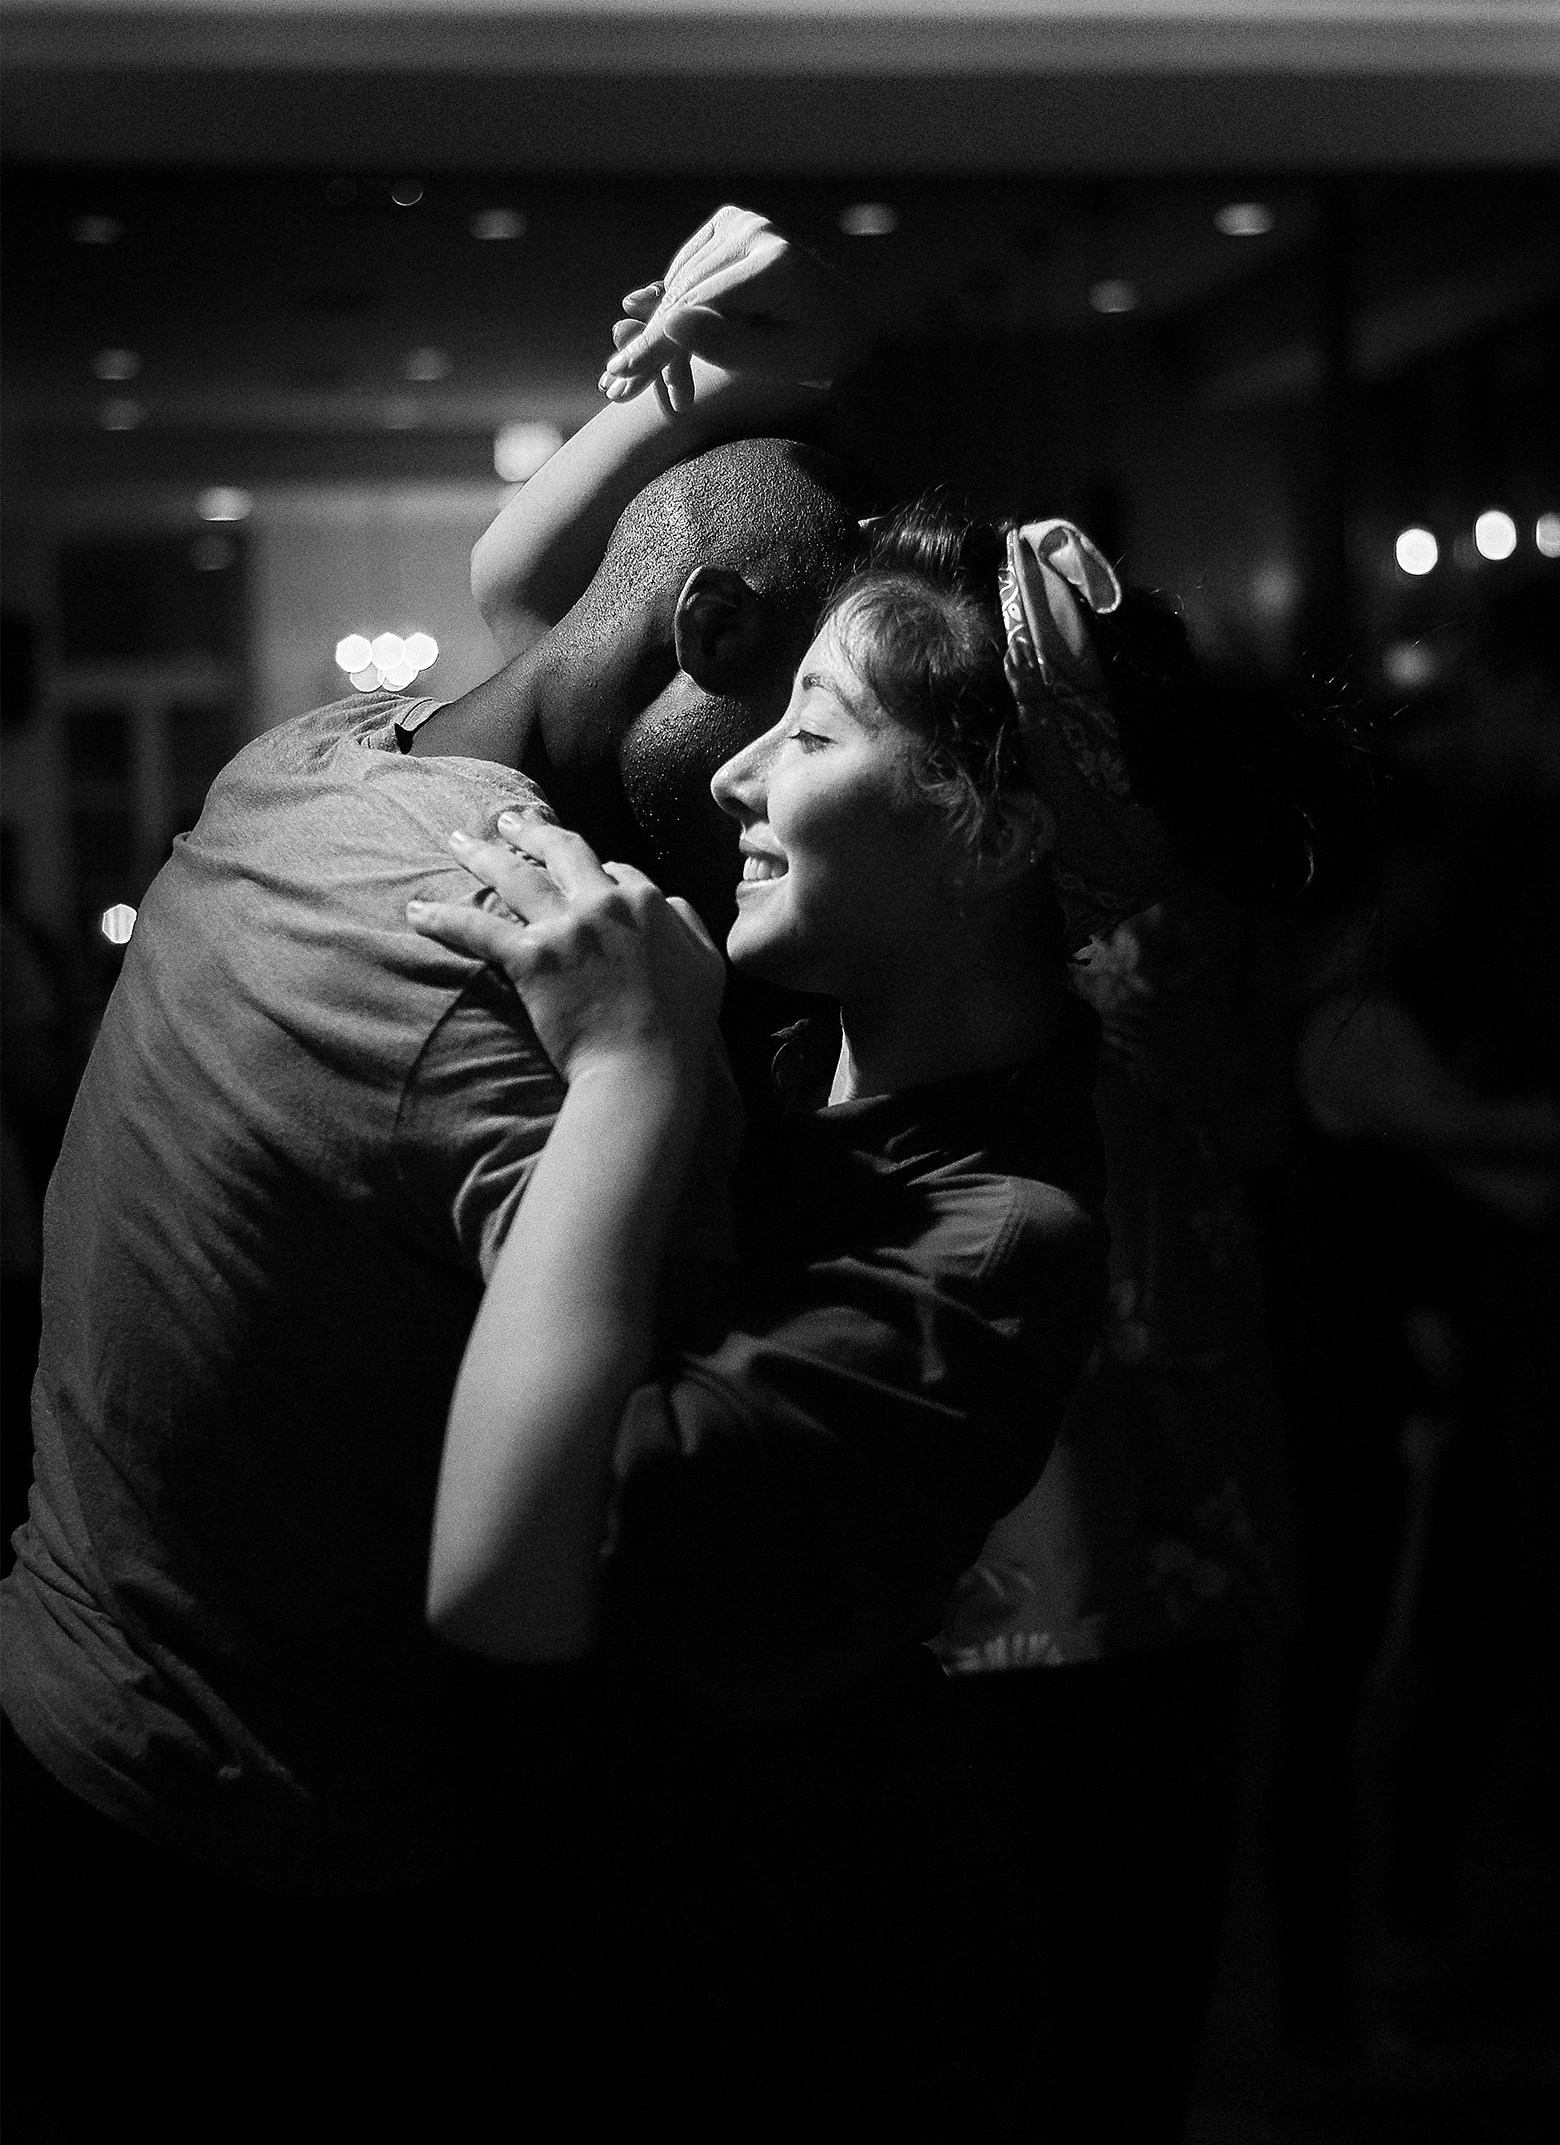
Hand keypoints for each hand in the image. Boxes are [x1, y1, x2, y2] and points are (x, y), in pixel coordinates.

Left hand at [407, 816, 724, 1082]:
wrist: (646, 1067)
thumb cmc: (682, 1028)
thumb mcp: (708, 965)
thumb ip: (688, 924)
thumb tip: (668, 903)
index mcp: (647, 902)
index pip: (616, 868)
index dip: (596, 868)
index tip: (578, 870)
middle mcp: (604, 903)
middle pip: (562, 851)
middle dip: (532, 829)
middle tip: (508, 818)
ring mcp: (567, 928)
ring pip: (515, 876)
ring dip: (483, 854)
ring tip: (459, 840)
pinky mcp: (533, 958)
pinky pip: (478, 929)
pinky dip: (444, 919)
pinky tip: (416, 912)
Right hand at [599, 205, 863, 413]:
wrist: (841, 322)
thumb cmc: (818, 351)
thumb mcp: (779, 363)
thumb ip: (725, 346)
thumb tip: (667, 321)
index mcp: (774, 264)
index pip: (700, 306)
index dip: (657, 344)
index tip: (621, 375)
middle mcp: (754, 231)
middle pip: (684, 297)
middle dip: (652, 349)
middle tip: (618, 391)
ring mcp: (739, 223)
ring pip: (679, 289)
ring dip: (665, 339)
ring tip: (656, 385)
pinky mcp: (726, 226)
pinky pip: (685, 276)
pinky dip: (677, 315)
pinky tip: (669, 348)